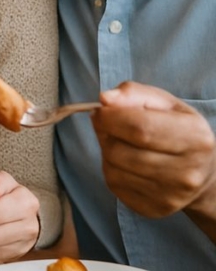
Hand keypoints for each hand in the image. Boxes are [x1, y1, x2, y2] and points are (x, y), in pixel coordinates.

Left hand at [93, 81, 215, 221]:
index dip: (110, 117)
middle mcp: (187, 172)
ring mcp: (171, 196)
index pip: (139, 127)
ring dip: (107, 151)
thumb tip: (105, 98)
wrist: (202, 173)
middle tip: (110, 126)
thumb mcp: (164, 104)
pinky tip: (127, 163)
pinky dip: (112, 169)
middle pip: (119, 151)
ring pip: (112, 169)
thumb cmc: (178, 130)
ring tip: (122, 143)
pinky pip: (114, 185)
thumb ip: (134, 94)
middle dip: (105, 134)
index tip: (102, 110)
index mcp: (195, 138)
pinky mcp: (154, 209)